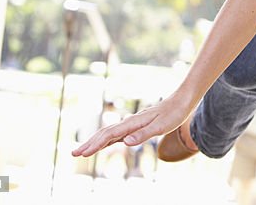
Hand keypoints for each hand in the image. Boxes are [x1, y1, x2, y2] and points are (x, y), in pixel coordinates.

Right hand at [71, 95, 191, 157]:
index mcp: (133, 123)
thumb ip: (143, 134)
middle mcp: (129, 122)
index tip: (83, 153)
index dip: (95, 144)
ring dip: (95, 142)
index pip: (109, 135)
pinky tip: (103, 144)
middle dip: (89, 143)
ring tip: (83, 151)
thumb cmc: (173, 114)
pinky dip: (106, 139)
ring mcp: (131, 123)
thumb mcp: (161, 127)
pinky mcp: (136, 125)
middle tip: (74, 154)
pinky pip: (117, 133)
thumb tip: (125, 143)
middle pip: (104, 133)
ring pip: (109, 133)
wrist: (181, 101)